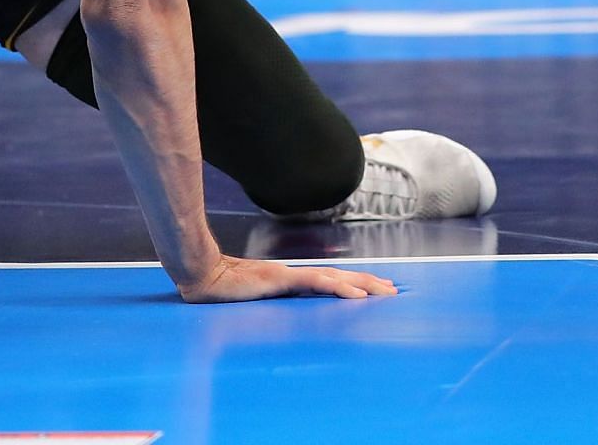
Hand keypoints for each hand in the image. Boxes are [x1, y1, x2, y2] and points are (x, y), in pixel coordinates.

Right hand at [179, 255, 397, 303]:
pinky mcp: (282, 280)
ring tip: (384, 291)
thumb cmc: (223, 292)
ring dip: (362, 284)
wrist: (204, 277)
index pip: (329, 281)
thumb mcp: (253, 304)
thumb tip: (283, 321)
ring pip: (335, 278)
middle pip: (339, 277)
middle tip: (393, 290)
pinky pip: (317, 283)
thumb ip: (271, 308)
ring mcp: (290, 275)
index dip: (354, 283)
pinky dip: (339, 288)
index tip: (376, 289)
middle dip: (368, 282)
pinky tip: (356, 295)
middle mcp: (295, 275)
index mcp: (290, 281)